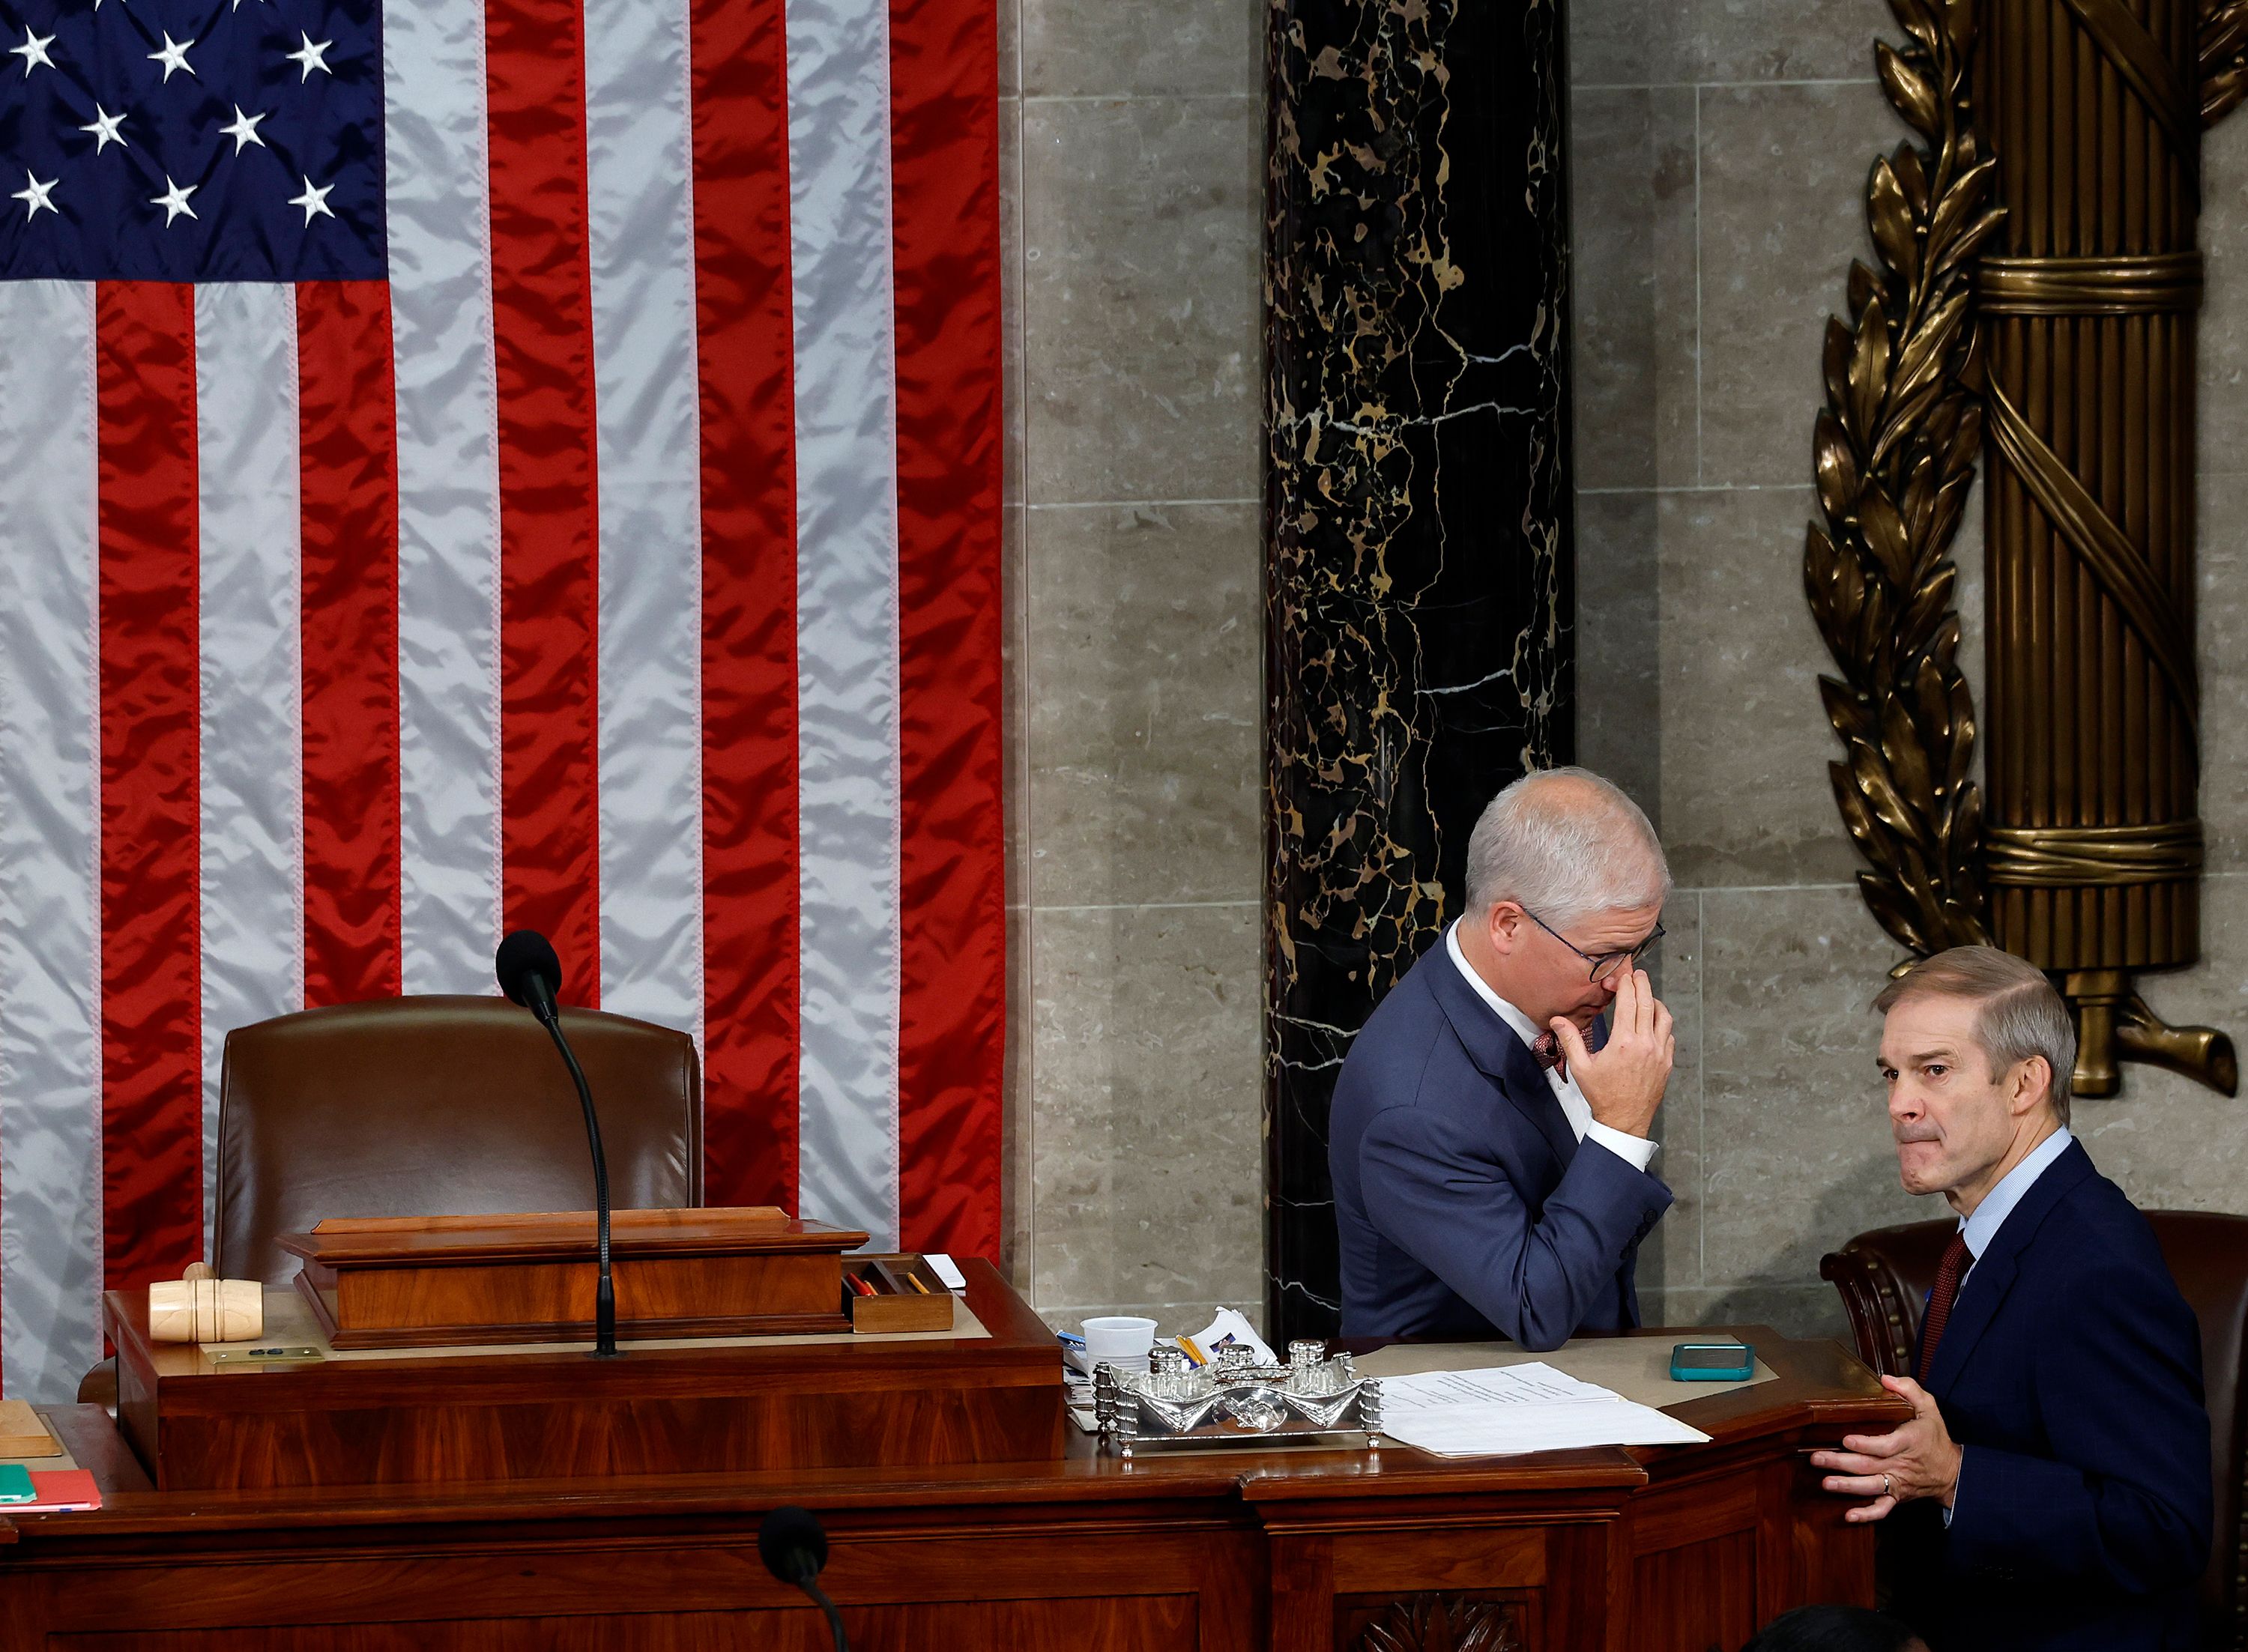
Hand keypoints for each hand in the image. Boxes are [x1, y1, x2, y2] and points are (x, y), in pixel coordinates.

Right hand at [1551, 968, 1671, 1138]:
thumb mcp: (1581, 1067)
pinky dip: (1662, 1023)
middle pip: (1648, 1003)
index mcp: (1624, 1042)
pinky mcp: (1667, 1062)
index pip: (1628, 1002)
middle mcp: (1645, 1044)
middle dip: (1643, 984)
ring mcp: (1660, 1053)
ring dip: (1655, 1002)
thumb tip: (1558, 1020)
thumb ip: (1570, 1040)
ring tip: (1646, 995)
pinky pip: (1669, 1035)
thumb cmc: (1603, 1096)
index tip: (1620, 977)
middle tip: (1637, 975)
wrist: (1624, 1120)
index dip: (1625, 985)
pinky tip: (1652, 1023)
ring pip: (1664, 1017)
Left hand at [1809, 1375, 1961, 1522]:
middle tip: (1817, 1458)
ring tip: (1826, 1483)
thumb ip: (1910, 1390)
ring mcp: (1898, 1483)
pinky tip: (1849, 1516)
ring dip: (1847, 1487)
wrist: (1952, 1472)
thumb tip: (1886, 1378)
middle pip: (1869, 1465)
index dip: (1866, 1444)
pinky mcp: (1896, 1496)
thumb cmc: (1935, 1437)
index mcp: (1908, 1442)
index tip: (1846, 1440)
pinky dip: (1867, 1515)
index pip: (1885, 1446)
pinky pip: (1882, 1509)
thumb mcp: (1929, 1408)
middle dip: (1841, 1463)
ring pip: (1871, 1486)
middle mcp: (1901, 1465)